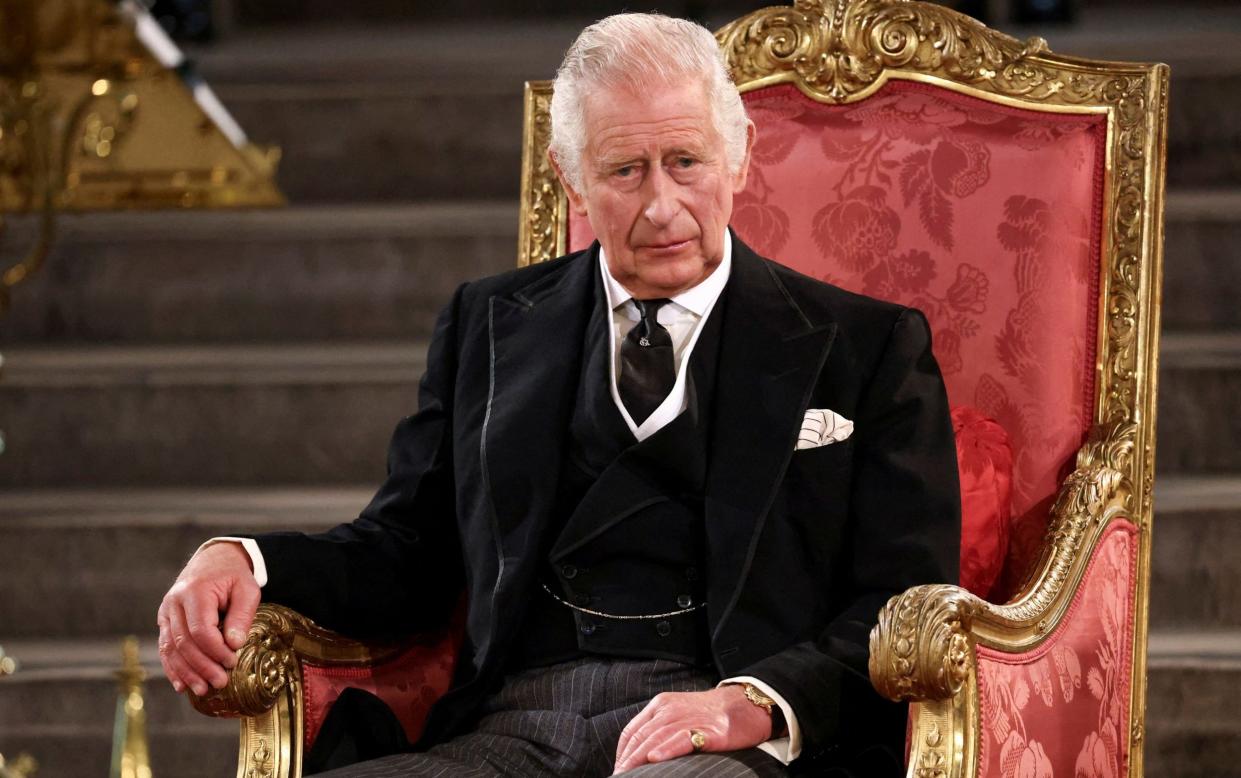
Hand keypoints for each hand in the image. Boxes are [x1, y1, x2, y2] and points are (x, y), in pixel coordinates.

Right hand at [156, 542, 259, 695]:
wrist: (214, 559)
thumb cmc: (233, 575)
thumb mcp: (247, 589)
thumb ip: (241, 615)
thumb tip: (233, 644)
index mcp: (195, 592)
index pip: (200, 630)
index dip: (215, 650)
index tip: (232, 662)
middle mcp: (174, 602)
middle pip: (184, 642)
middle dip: (202, 666)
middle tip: (220, 682)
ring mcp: (166, 611)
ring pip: (171, 648)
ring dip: (186, 672)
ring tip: (202, 690)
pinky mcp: (165, 620)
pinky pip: (165, 647)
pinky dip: (173, 667)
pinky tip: (182, 685)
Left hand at [613, 685, 771, 773]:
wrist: (747, 704)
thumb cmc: (712, 715)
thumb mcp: (679, 713)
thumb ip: (660, 728)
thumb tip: (641, 755)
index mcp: (661, 705)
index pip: (631, 731)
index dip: (621, 753)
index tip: (618, 770)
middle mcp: (670, 710)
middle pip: (639, 737)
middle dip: (626, 761)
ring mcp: (688, 719)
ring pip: (655, 739)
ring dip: (637, 760)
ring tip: (627, 776)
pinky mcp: (707, 731)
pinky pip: (682, 739)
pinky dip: (666, 749)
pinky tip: (654, 759)